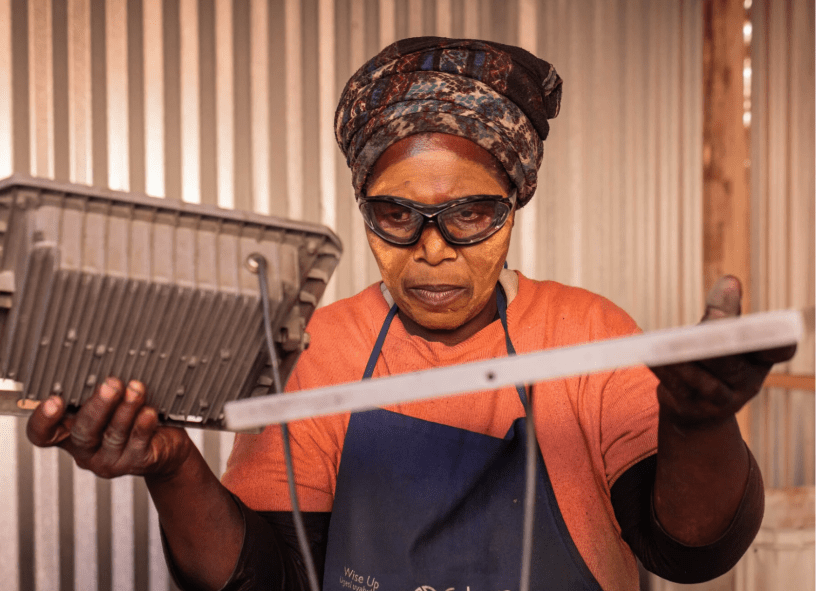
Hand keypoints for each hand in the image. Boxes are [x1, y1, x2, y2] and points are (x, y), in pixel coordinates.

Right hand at [27, 377, 193, 479]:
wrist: (168, 443)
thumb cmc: (134, 415)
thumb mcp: (111, 402)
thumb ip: (100, 389)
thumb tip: (102, 359)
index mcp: (70, 432)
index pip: (43, 433)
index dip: (44, 420)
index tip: (55, 400)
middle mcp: (87, 449)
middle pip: (83, 432)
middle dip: (98, 406)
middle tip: (111, 385)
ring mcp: (111, 459)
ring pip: (113, 436)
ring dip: (125, 409)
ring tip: (136, 390)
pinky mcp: (136, 462)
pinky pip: (138, 444)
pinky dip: (143, 426)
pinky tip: (148, 412)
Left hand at [650, 276, 796, 426]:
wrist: (695, 410)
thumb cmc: (713, 360)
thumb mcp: (724, 335)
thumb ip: (726, 310)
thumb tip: (730, 280)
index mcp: (760, 360)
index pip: (778, 350)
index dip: (777, 340)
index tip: (770, 324)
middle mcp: (746, 383)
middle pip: (733, 363)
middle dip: (720, 339)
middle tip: (713, 316)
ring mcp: (721, 402)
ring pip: (706, 381)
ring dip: (686, 359)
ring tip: (669, 341)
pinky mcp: (692, 409)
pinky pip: (678, 389)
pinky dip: (664, 371)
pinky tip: (649, 355)